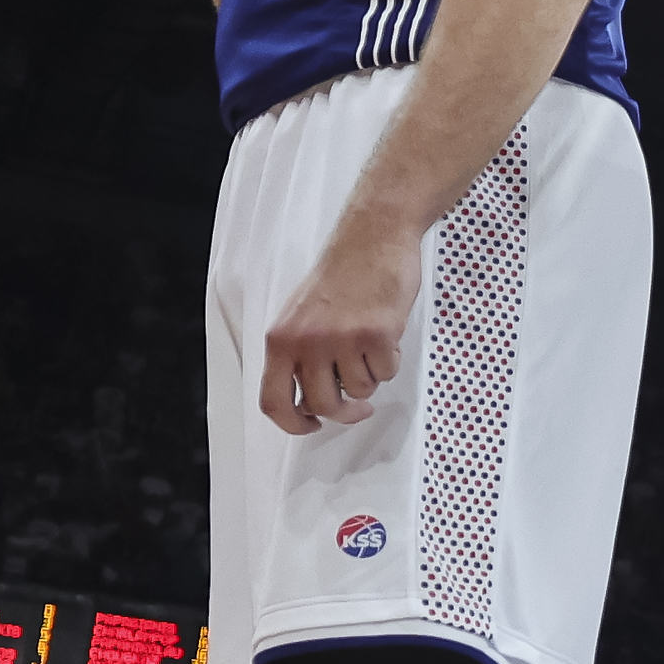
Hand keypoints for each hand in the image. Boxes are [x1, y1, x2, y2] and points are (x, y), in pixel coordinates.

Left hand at [257, 217, 418, 432]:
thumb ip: (299, 357)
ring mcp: (341, 339)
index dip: (294, 425)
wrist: (371, 238)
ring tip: (371, 348)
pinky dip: (391, 361)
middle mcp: (306, 342)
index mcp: (280, 340)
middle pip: (323, 404)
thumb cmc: (340, 278)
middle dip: (345, 412)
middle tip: (359, 407)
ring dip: (371, 377)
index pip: (273, 402)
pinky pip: (387, 372)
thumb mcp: (301, 317)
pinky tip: (387, 336)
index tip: (313, 425)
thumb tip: (312, 403)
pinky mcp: (376, 335)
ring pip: (360, 390)